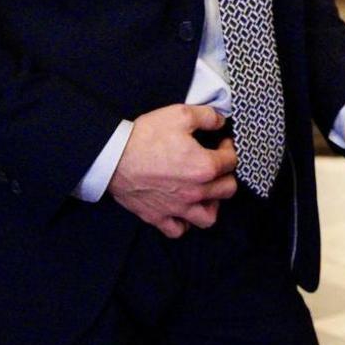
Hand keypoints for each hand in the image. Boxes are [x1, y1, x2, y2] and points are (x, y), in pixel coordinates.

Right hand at [105, 104, 236, 237]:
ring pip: (208, 217)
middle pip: (227, 190)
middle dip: (226, 175)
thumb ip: (208, 116)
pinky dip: (184, 223)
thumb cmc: (146, 136)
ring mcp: (177, 208)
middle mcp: (195, 192)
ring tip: (205, 192)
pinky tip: (182, 210)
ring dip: (212, 204)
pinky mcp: (158, 216)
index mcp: (204, 167)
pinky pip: (178, 230)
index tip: (221, 143)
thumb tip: (221, 121)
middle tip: (216, 165)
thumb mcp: (180, 114)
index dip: (229, 149)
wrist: (112, 156)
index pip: (231, 161)